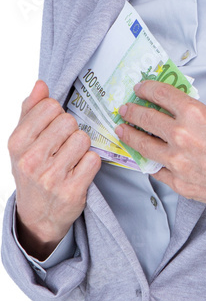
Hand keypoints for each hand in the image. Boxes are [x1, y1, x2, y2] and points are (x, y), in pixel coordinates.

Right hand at [8, 80, 101, 259]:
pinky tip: (79, 171)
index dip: (57, 114)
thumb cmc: (31, 171)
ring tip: (71, 158)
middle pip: (69, 121)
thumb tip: (41, 84)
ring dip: (82, 147)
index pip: (49, 107)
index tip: (53, 128)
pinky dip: (90, 163)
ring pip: (83, 139)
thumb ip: (31, 111)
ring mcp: (52, 177)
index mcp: (17, 142)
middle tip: (63, 145)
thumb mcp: (22, 142)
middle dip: (71, 130)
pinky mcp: (72, 191)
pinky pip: (93, 160)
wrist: (37, 215)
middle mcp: (32, 159)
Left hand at [114, 80, 205, 217]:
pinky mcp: (178, 182)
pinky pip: (156, 170)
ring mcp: (176, 161)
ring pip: (143, 145)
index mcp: (194, 114)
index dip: (146, 89)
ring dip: (130, 136)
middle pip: (145, 118)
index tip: (140, 88)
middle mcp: (181, 135)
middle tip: (125, 109)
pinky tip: (146, 157)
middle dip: (132, 111)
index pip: (160, 94)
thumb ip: (193, 116)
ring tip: (123, 130)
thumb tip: (172, 112)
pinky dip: (151, 162)